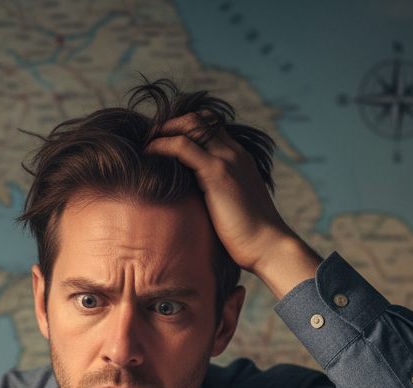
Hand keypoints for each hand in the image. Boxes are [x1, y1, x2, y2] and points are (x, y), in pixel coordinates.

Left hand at [145, 114, 320, 299]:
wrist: (267, 245)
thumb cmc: (249, 237)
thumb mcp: (232, 208)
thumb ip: (217, 196)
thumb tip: (196, 204)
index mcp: (240, 159)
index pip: (212, 126)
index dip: (186, 126)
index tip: (164, 139)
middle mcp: (234, 153)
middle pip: (200, 118)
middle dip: (172, 122)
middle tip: (150, 137)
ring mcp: (227, 160)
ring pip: (191, 125)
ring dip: (164, 129)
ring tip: (145, 143)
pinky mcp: (216, 173)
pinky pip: (182, 146)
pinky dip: (161, 145)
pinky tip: (147, 154)